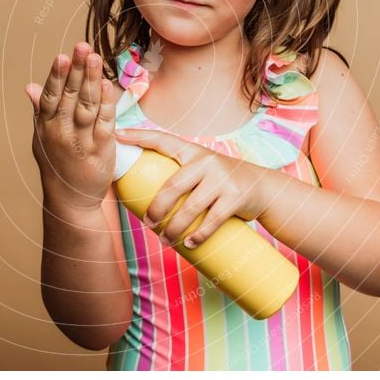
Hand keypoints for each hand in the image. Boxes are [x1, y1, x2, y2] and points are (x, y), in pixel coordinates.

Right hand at [25, 42, 114, 208]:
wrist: (70, 200)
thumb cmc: (57, 164)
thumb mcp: (42, 137)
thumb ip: (40, 110)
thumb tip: (30, 86)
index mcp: (46, 126)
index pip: (51, 97)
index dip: (56, 76)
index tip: (62, 56)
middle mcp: (61, 132)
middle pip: (70, 97)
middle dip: (77, 71)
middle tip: (83, 47)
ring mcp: (81, 142)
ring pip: (87, 107)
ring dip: (92, 81)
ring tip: (96, 59)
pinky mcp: (100, 150)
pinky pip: (104, 124)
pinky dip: (107, 105)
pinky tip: (109, 86)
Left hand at [114, 128, 270, 247]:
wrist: (262, 187)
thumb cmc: (221, 181)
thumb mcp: (203, 169)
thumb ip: (181, 175)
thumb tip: (143, 197)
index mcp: (193, 151)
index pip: (163, 140)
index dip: (139, 136)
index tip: (117, 135)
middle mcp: (207, 161)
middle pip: (173, 186)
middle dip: (156, 209)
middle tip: (148, 224)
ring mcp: (222, 179)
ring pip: (191, 208)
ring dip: (174, 228)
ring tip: (166, 240)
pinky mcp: (235, 197)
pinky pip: (212, 219)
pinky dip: (199, 234)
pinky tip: (189, 243)